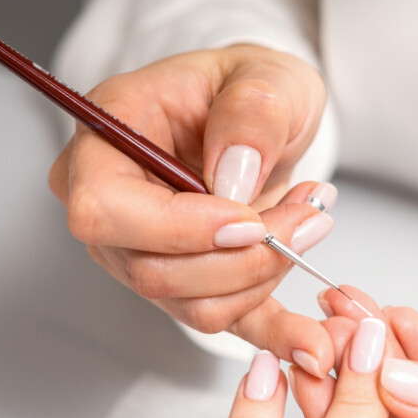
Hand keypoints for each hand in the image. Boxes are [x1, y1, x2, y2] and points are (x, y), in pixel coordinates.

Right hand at [48, 45, 334, 374]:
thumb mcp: (266, 76)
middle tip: (310, 219)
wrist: (260, 118)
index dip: (179, 228)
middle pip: (153, 271)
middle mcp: (114, 204)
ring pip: (193, 304)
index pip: (106, 210)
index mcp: (108, 139)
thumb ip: (251, 114)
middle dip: (244, 259)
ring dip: (266, 277)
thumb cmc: (248, 89)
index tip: (251, 219)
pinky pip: (224, 321)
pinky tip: (309, 340)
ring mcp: (146, 251)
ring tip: (311, 222)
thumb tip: (234, 178)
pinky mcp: (191, 281)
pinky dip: (269, 333)